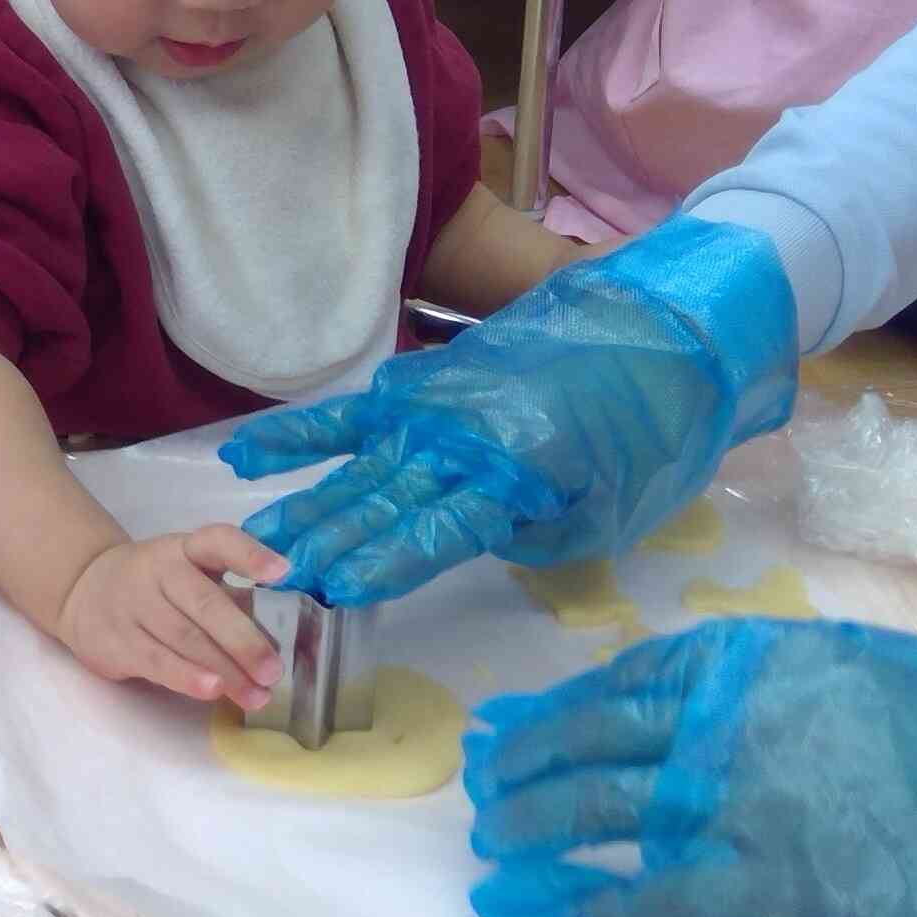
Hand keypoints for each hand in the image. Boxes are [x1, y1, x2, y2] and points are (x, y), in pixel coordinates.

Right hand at [56, 526, 287, 708]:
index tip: (282, 573)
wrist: (83, 591)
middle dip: (243, 640)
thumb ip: (232, 600)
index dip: (250, 555)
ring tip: (256, 695)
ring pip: (184, 639)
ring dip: (225, 669)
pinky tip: (213, 691)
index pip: (218, 542)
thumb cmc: (157, 587)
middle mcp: (158, 571)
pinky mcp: (116, 641)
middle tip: (273, 671)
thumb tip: (288, 640)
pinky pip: (157, 661)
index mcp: (185, 550)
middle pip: (205, 603)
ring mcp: (133, 605)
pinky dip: (187, 677)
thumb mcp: (189, 576)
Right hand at [221, 215, 795, 606]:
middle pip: (383, 499)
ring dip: (309, 504)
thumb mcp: (610, 509)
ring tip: (256, 537)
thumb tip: (475, 536)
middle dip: (326, 542)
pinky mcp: (430, 383)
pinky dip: (305, 433)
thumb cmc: (652, 429)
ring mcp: (437, 404)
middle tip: (267, 577)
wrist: (665, 327)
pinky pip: (357, 411)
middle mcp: (462, 438)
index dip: (385, 561)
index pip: (436, 530)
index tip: (334, 589)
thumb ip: (534, 532)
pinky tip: (251, 455)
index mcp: (513, 474)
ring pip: (362, 464)